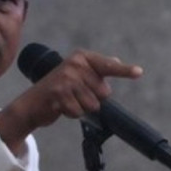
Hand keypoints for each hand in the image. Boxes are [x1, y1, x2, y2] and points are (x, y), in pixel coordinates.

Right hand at [0, 49, 142, 151]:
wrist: (32, 102)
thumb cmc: (59, 88)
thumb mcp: (77, 73)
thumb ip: (97, 69)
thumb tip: (116, 61)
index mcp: (82, 57)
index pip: (108, 65)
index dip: (124, 71)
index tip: (139, 72)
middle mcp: (75, 64)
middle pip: (103, 92)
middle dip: (92, 98)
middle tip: (76, 94)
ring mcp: (66, 78)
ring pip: (93, 104)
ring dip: (82, 107)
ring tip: (68, 100)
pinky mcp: (58, 94)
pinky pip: (79, 111)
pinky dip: (73, 113)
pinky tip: (62, 106)